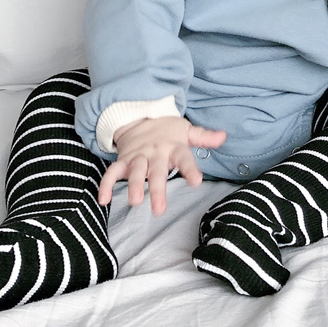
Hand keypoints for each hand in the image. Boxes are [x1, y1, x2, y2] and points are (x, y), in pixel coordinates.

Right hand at [97, 116, 226, 214]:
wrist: (140, 116)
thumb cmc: (167, 130)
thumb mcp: (187, 131)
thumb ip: (204, 137)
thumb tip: (224, 136)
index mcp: (173, 147)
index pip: (184, 158)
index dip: (190, 169)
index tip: (197, 182)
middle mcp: (155, 153)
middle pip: (157, 172)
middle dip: (158, 190)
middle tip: (160, 210)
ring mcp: (137, 157)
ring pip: (135, 172)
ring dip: (134, 186)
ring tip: (135, 201)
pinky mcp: (123, 161)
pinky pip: (112, 172)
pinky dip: (105, 185)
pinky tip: (103, 200)